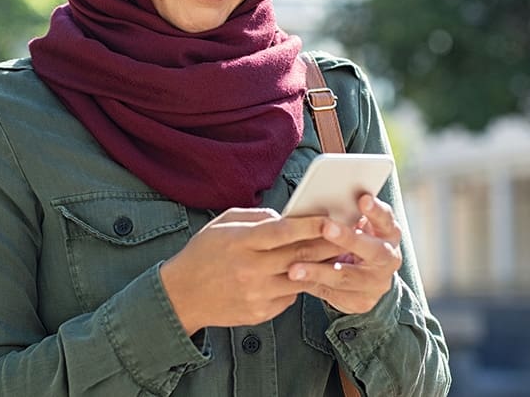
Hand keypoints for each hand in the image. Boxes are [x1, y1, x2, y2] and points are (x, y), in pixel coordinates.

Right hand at [160, 207, 344, 334]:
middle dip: (327, 244)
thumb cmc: (202, 254)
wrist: (181, 296)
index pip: (282, 231)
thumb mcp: (221, 224)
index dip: (310, 224)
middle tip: (348, 235)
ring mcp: (256, 294)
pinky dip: (299, 284)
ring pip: (301, 278)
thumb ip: (255, 217)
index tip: (330, 217)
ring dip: (322, 267)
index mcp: (240, 243)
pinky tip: (304, 275)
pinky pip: (290, 297)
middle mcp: (250, 269)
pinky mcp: (260, 313)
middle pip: (299, 256)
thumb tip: (285, 217)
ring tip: (338, 256)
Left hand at [287, 194, 402, 314]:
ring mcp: (377, 283)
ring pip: (347, 277)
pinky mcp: (362, 301)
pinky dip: (313, 285)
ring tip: (295, 268)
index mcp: (389, 234)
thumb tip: (316, 200)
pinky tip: (295, 280)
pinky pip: (334, 294)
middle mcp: (388, 258)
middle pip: (373, 250)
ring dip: (320, 271)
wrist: (366, 280)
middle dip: (348, 238)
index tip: (362, 198)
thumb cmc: (354, 242)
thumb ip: (345, 216)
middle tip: (327, 227)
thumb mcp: (356, 227)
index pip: (386, 220)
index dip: (376, 210)